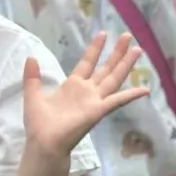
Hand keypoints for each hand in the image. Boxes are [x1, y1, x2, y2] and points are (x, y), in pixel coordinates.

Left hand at [23, 33, 147, 158]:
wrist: (44, 142)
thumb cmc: (39, 122)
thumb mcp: (33, 93)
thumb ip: (33, 76)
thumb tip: (31, 57)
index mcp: (72, 85)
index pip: (87, 62)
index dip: (95, 49)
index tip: (103, 34)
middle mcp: (87, 91)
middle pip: (106, 68)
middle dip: (116, 52)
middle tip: (127, 36)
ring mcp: (94, 100)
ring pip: (114, 78)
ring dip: (126, 65)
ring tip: (138, 49)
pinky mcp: (98, 110)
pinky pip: (117, 101)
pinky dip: (131, 95)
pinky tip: (145, 89)